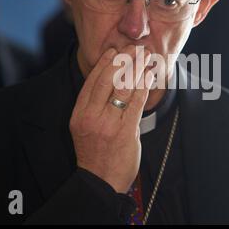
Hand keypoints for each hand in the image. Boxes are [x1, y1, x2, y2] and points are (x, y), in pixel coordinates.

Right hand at [69, 45, 153, 192]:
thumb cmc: (95, 153)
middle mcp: (92, 116)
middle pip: (108, 80)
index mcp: (79, 114)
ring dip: (137, 68)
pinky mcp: (125, 130)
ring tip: (145, 56)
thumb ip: (96, 107)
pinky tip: (149, 76)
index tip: (113, 50)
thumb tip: (113, 83)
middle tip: (134, 47)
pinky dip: (144, 86)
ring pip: (124, 88)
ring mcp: (109, 123)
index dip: (104, 63)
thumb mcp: (85, 128)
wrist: (100, 181)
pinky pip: (137, 102)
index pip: (92, 82)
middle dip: (123, 60)